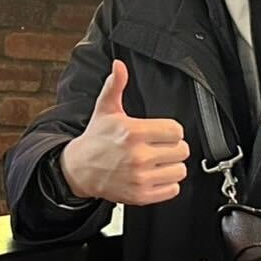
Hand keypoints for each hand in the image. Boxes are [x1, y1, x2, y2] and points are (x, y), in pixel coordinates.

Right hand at [60, 60, 189, 205]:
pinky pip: (172, 189)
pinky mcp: (141, 195)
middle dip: (174, 147)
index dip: (172, 130)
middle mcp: (138, 156)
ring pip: (180, 170)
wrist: (79, 170)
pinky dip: (168, 184)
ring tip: (159, 162)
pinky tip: (156, 175)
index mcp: (133, 132)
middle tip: (161, 147)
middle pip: (182, 150)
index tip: (163, 133)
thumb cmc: (96, 139)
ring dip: (173, 166)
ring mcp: (140, 178)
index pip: (176, 131)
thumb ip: (116, 85)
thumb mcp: (105, 110)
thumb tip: (119, 65)